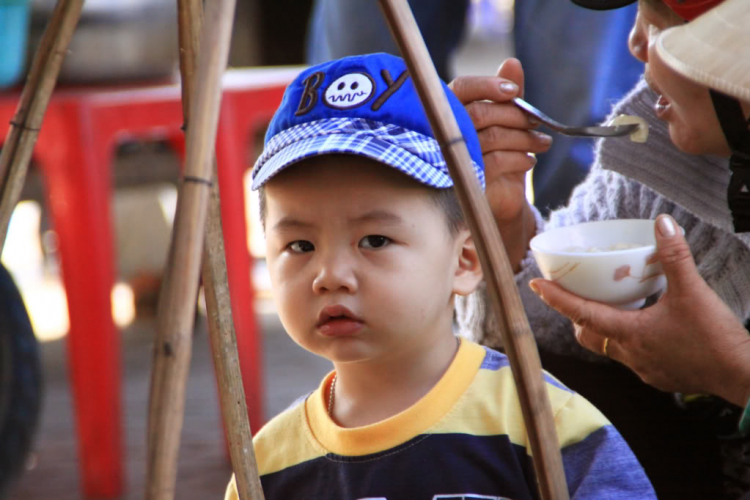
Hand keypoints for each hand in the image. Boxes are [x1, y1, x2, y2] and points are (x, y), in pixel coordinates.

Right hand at [449, 58, 551, 269]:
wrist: (496, 199)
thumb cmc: (496, 154)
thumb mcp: (504, 123)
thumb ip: (506, 94)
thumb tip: (512, 63)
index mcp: (451, 111)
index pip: (462, 88)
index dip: (488, 86)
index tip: (514, 92)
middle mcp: (445, 132)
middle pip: (481, 113)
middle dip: (515, 117)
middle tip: (537, 123)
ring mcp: (453, 157)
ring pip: (492, 137)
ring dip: (524, 139)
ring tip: (542, 144)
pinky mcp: (465, 179)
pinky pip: (496, 161)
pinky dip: (519, 158)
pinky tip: (529, 160)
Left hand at [529, 214, 749, 406]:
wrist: (744, 377)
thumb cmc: (716, 338)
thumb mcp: (693, 291)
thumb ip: (674, 256)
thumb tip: (662, 223)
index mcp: (630, 334)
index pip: (581, 314)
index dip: (556, 298)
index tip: (536, 285)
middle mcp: (630, 355)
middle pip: (588, 334)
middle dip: (577, 314)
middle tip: (575, 294)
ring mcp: (644, 369)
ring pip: (610, 346)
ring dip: (605, 326)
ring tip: (613, 304)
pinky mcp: (659, 375)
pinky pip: (633, 356)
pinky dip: (629, 338)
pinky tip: (646, 325)